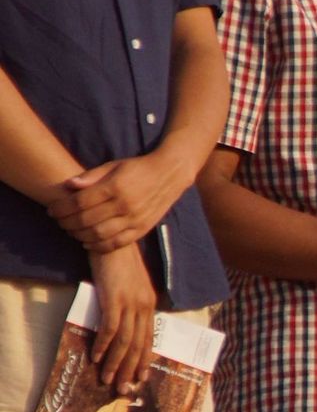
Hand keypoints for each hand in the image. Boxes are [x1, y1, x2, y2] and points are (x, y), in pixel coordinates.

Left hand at [48, 151, 186, 252]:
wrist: (170, 173)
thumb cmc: (138, 168)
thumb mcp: (114, 166)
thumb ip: (91, 176)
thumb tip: (69, 185)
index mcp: (116, 186)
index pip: (80, 202)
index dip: (62, 208)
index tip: (52, 210)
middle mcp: (125, 204)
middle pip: (86, 220)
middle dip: (67, 223)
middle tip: (59, 222)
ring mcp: (135, 219)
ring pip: (99, 234)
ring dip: (80, 236)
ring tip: (72, 232)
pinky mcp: (142, 229)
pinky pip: (117, 243)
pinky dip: (99, 246)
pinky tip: (88, 242)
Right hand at [87, 245, 156, 394]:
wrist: (112, 242)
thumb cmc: (119, 264)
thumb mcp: (130, 288)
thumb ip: (130, 306)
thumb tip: (122, 328)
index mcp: (150, 304)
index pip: (149, 338)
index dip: (144, 360)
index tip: (140, 379)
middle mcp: (144, 306)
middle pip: (139, 344)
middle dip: (131, 369)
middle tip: (124, 389)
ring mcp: (130, 303)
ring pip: (125, 341)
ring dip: (115, 362)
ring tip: (107, 380)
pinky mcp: (114, 299)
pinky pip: (111, 327)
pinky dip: (104, 344)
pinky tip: (96, 358)